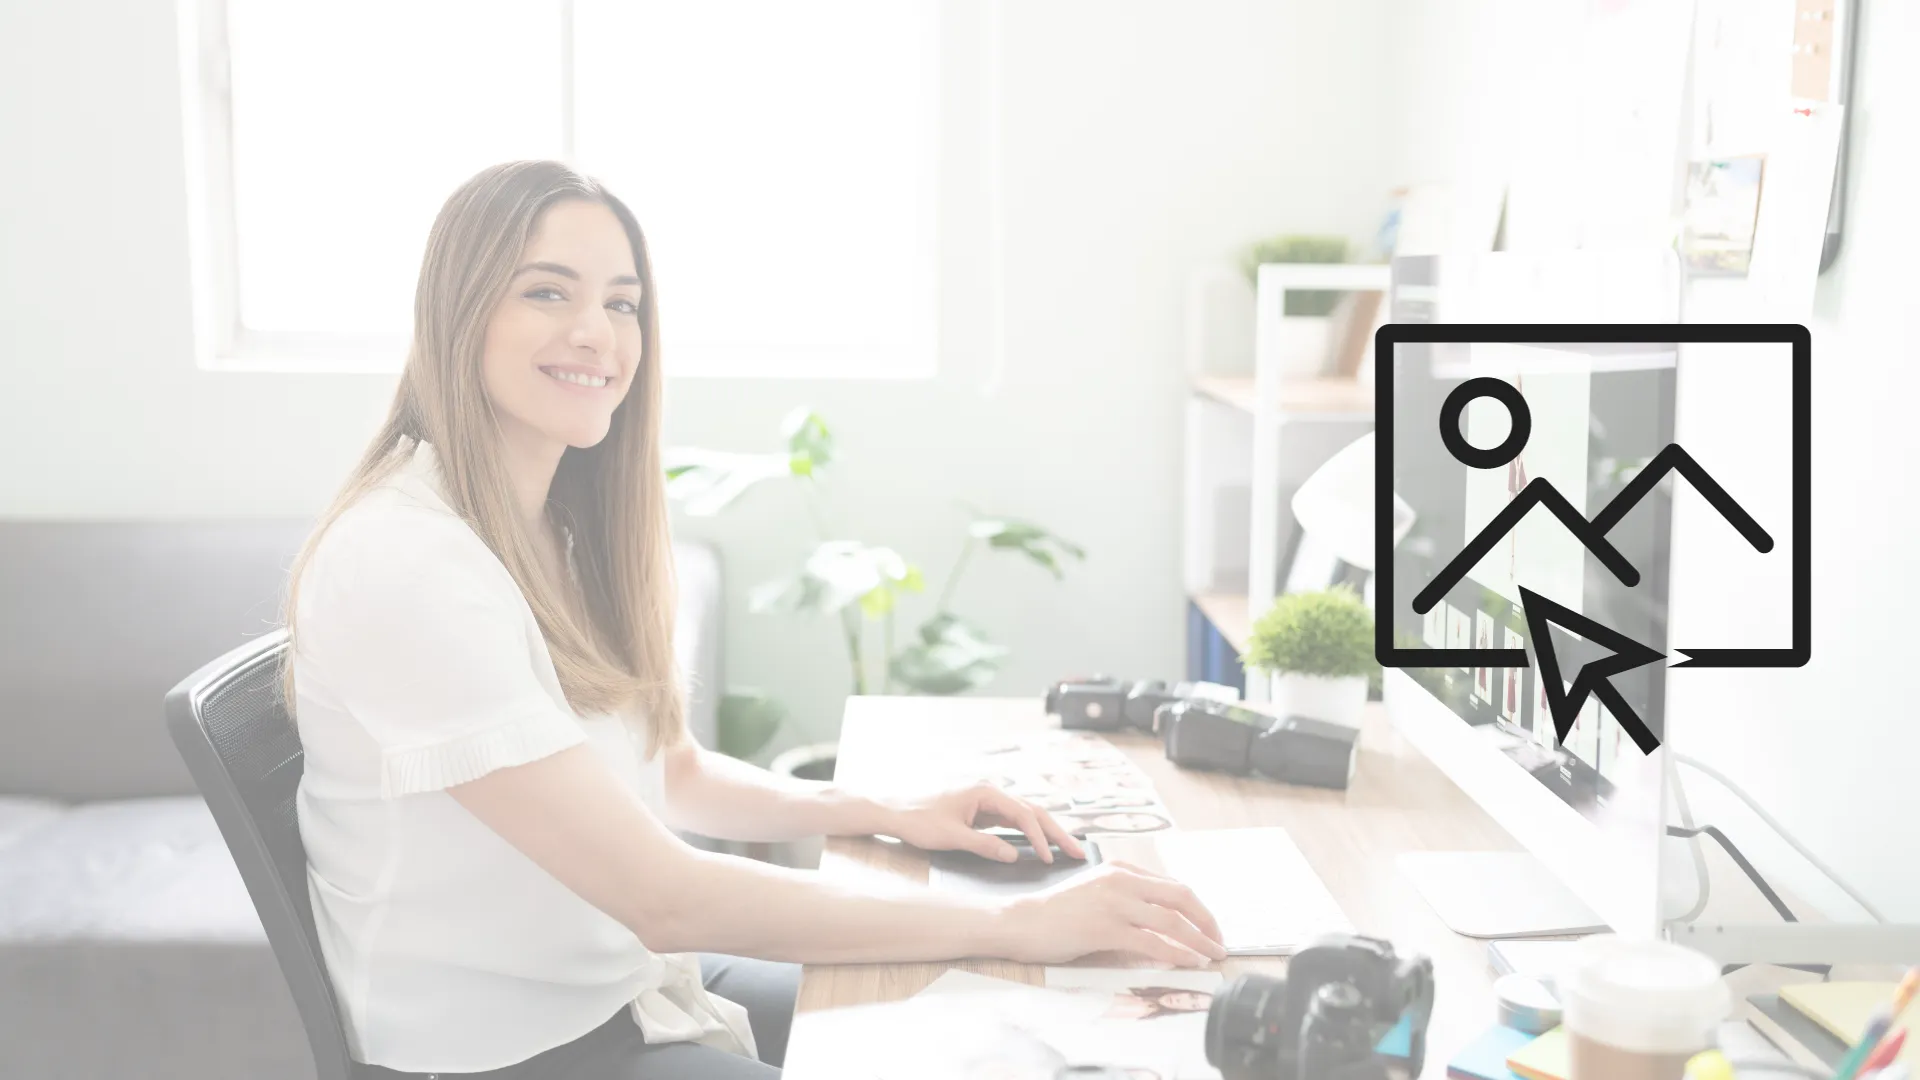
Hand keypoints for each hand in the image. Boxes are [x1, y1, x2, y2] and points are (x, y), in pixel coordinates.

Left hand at [876, 781, 1086, 863]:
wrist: (892, 810)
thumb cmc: (917, 819)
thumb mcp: (951, 837)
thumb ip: (984, 846)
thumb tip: (1014, 855)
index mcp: (985, 792)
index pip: (1023, 814)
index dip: (1039, 838)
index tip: (1049, 859)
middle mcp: (990, 793)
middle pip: (1031, 811)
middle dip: (1055, 832)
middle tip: (1079, 852)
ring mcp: (986, 802)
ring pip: (1024, 816)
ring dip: (1045, 833)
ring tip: (1066, 850)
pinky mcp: (980, 812)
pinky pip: (1011, 822)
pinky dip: (1028, 834)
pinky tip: (1039, 846)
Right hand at [995, 860, 1228, 967]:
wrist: (1022, 921)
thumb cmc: (1056, 912)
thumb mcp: (1095, 891)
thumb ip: (1126, 896)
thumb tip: (1161, 917)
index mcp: (1120, 869)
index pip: (1171, 885)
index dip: (1196, 908)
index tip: (1208, 926)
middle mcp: (1121, 880)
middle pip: (1181, 896)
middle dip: (1206, 921)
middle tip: (1219, 940)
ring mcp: (1114, 903)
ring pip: (1172, 920)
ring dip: (1199, 940)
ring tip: (1212, 954)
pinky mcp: (1106, 928)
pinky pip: (1154, 942)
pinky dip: (1178, 953)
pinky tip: (1190, 962)